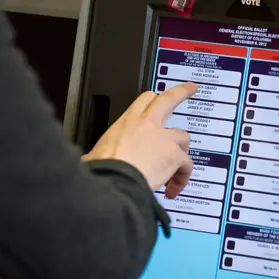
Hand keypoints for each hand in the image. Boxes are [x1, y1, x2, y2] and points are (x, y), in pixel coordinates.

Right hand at [83, 82, 196, 197]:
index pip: (144, 102)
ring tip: (175, 171)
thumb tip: (88, 163)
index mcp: (127, 123)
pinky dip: (182, 177)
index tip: (156, 100)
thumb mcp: (94, 156)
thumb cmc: (102, 170)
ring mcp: (163, 138)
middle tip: (190, 88)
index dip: (152, 101)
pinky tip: (172, 189)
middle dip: (181, 92)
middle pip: (169, 99)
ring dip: (182, 152)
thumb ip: (97, 155)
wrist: (113, 181)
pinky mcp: (174, 154)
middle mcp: (147, 124)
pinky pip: (186, 164)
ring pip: (183, 137)